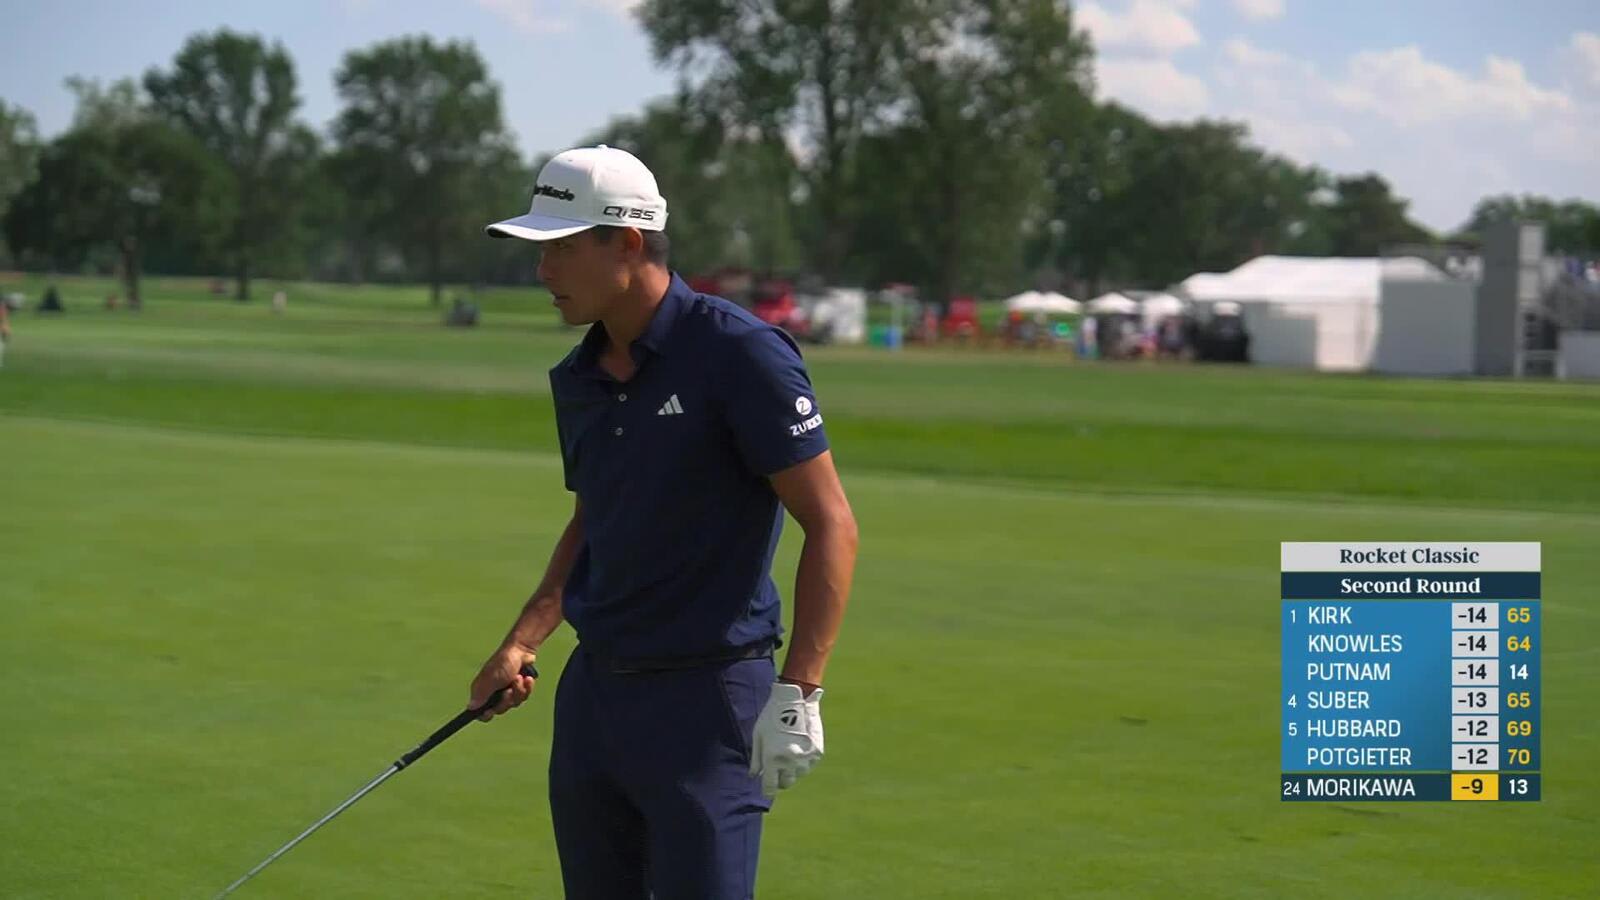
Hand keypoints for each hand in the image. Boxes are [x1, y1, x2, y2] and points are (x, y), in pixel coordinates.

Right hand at [469, 644, 537, 720]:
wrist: (522, 650)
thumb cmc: (504, 662)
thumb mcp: (492, 679)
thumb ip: (482, 694)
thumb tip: (470, 707)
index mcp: (483, 691)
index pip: (480, 711)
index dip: (486, 714)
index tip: (491, 711)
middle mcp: (494, 693)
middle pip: (500, 709)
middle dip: (507, 699)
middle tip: (508, 689)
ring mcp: (507, 691)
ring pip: (514, 703)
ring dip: (518, 690)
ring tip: (518, 678)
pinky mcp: (518, 688)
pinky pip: (524, 696)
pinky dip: (527, 687)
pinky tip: (527, 678)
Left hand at [749, 682, 823, 796]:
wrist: (794, 700)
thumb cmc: (771, 716)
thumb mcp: (758, 736)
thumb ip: (756, 759)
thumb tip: (754, 776)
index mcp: (772, 759)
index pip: (770, 786)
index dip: (768, 789)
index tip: (767, 789)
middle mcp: (789, 762)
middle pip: (786, 783)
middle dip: (780, 779)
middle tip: (777, 769)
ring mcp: (805, 758)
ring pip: (798, 775)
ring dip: (792, 770)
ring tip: (789, 753)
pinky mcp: (816, 753)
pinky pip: (808, 764)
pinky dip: (803, 760)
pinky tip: (799, 746)